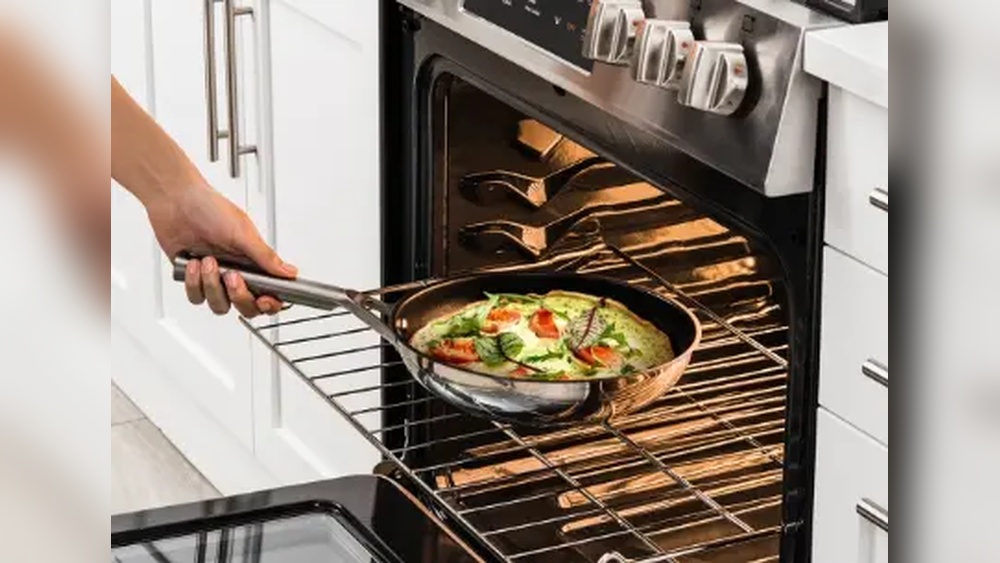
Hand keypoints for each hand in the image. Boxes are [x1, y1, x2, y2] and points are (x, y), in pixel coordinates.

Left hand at [145, 183, 296, 316]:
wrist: (174, 200)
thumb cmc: (209, 208)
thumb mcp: (242, 232)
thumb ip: (265, 257)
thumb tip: (289, 272)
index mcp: (253, 261)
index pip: (270, 292)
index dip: (270, 303)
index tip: (265, 300)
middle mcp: (236, 272)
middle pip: (246, 306)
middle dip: (239, 296)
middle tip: (232, 277)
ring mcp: (214, 277)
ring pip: (220, 305)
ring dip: (212, 286)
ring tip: (207, 262)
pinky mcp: (193, 279)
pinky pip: (196, 297)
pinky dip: (193, 283)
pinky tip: (193, 263)